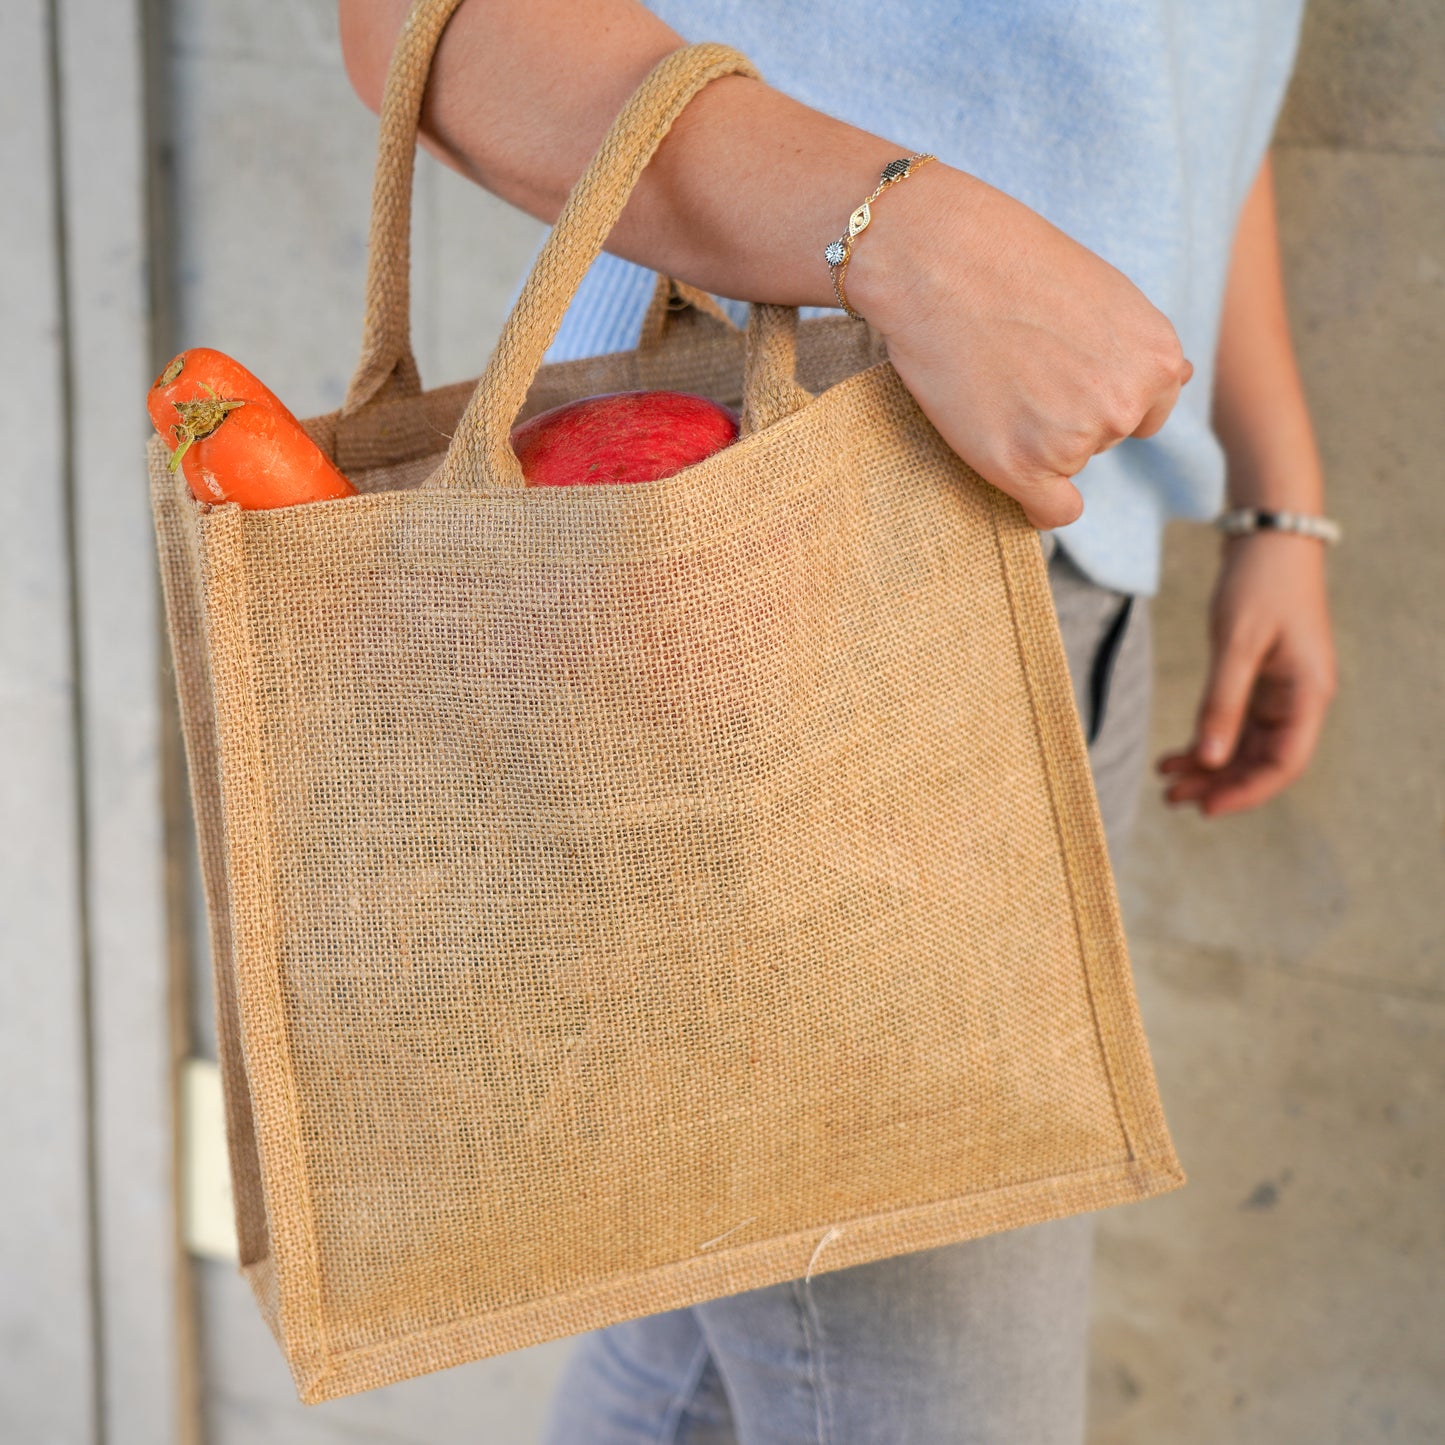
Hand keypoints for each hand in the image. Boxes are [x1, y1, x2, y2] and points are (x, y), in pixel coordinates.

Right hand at [849, 169, 1193, 529]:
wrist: (938, 260)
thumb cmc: (1010, 262)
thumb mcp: (1106, 292)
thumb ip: (1134, 347)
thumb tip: (1177, 379)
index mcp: (1158, 359)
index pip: (1146, 412)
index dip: (1098, 396)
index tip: (1059, 376)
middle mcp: (1126, 405)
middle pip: (1105, 440)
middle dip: (1067, 416)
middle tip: (1017, 371)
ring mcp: (1075, 440)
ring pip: (1068, 465)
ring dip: (1036, 441)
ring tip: (995, 383)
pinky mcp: (1023, 466)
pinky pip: (1052, 512)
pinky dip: (1036, 503)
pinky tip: (1010, 465)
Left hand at [1157, 533, 1335, 815]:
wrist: (1267, 536)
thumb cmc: (1259, 584)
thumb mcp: (1236, 645)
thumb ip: (1222, 703)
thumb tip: (1211, 758)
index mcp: (1307, 695)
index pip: (1283, 763)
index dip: (1245, 792)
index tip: (1205, 808)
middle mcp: (1299, 699)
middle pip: (1261, 760)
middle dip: (1218, 783)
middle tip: (1170, 799)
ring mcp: (1280, 690)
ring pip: (1244, 744)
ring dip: (1207, 764)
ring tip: (1165, 780)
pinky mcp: (1260, 679)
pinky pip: (1234, 722)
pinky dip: (1206, 738)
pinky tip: (1175, 752)